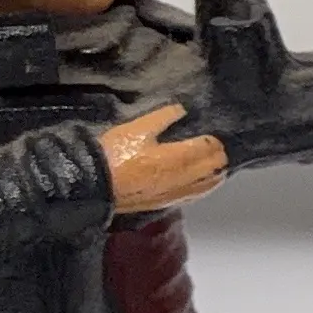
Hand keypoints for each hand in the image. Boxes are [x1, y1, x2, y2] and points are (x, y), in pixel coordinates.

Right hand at [98, 105, 227, 212]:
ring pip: (211, 184)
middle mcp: (185, 178)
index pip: (210, 147)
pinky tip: (202, 180)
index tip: (211, 131)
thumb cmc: (115, 153)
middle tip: (214, 144)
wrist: (94, 184)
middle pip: (216, 166)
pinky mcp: (168, 203)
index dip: (214, 138)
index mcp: (180, 157)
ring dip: (216, 171)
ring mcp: (178, 193)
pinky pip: (197, 195)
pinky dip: (205, 186)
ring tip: (213, 161)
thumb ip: (164, 117)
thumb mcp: (138, 127)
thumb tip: (183, 109)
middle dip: (218, 154)